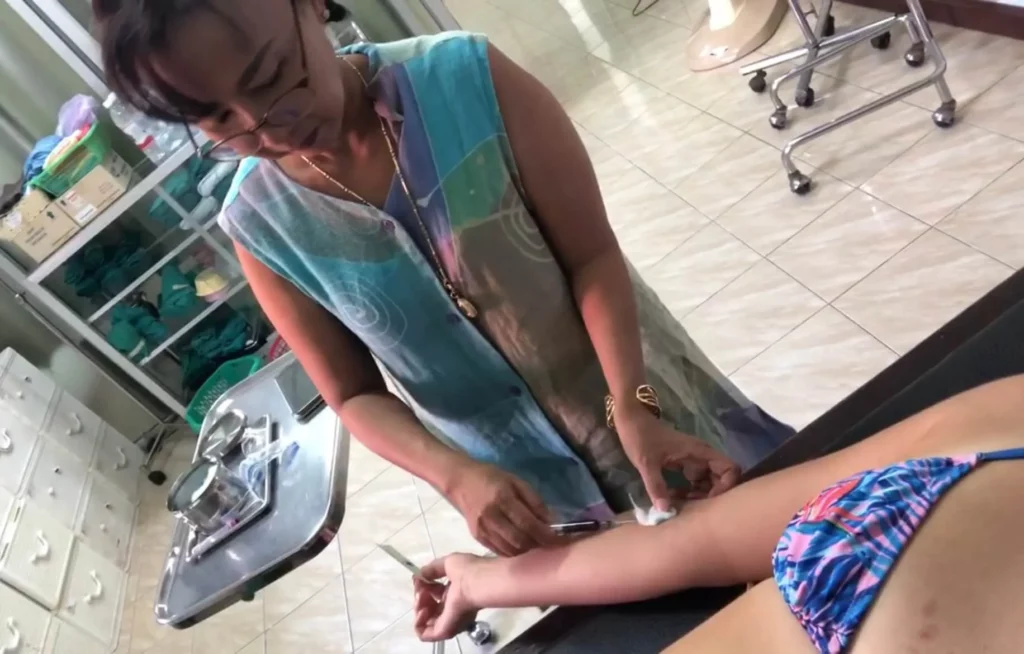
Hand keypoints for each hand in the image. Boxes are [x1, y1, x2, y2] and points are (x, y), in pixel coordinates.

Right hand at [413, 553, 481, 641]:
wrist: (477, 584)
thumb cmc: (468, 571)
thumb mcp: (449, 563)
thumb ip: (432, 569)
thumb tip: (419, 575)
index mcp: (457, 592)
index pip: (436, 594)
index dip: (425, 586)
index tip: (421, 580)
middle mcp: (454, 608)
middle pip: (430, 608)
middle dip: (421, 597)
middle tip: (421, 590)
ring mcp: (450, 621)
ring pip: (426, 621)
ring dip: (418, 609)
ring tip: (421, 598)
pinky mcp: (445, 631)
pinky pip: (425, 634)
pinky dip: (418, 622)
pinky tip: (421, 609)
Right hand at [445, 462, 554, 555]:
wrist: (460, 481)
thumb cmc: (492, 477)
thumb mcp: (516, 481)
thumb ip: (534, 501)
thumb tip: (551, 522)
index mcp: (503, 499)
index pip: (528, 523)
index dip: (545, 535)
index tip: (559, 540)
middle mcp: (491, 516)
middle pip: (519, 540)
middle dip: (538, 545)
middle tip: (549, 545)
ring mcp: (483, 529)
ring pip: (510, 550)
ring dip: (527, 552)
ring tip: (537, 546)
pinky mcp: (478, 538)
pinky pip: (500, 552)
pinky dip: (514, 553)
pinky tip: (522, 548)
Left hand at [617, 411, 739, 510]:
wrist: (629, 420)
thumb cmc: (640, 437)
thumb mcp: (646, 462)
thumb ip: (656, 486)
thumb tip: (665, 511)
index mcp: (699, 452)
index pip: (730, 468)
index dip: (727, 486)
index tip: (710, 502)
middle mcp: (701, 456)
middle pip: (721, 479)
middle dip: (712, 496)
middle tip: (693, 508)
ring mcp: (693, 460)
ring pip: (708, 482)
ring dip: (700, 496)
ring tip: (682, 505)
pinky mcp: (684, 464)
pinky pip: (695, 481)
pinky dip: (690, 492)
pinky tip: (674, 499)